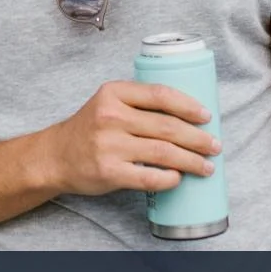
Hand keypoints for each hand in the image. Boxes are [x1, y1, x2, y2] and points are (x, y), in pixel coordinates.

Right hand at [37, 80, 219, 197]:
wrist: (56, 156)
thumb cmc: (90, 129)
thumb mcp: (108, 104)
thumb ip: (139, 103)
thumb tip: (187, 115)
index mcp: (113, 93)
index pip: (160, 95)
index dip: (188, 105)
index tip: (206, 116)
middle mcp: (110, 117)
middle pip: (167, 126)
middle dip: (198, 138)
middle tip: (214, 145)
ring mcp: (109, 145)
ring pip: (163, 152)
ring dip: (191, 160)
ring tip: (206, 166)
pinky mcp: (109, 171)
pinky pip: (148, 177)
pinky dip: (169, 179)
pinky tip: (179, 178)